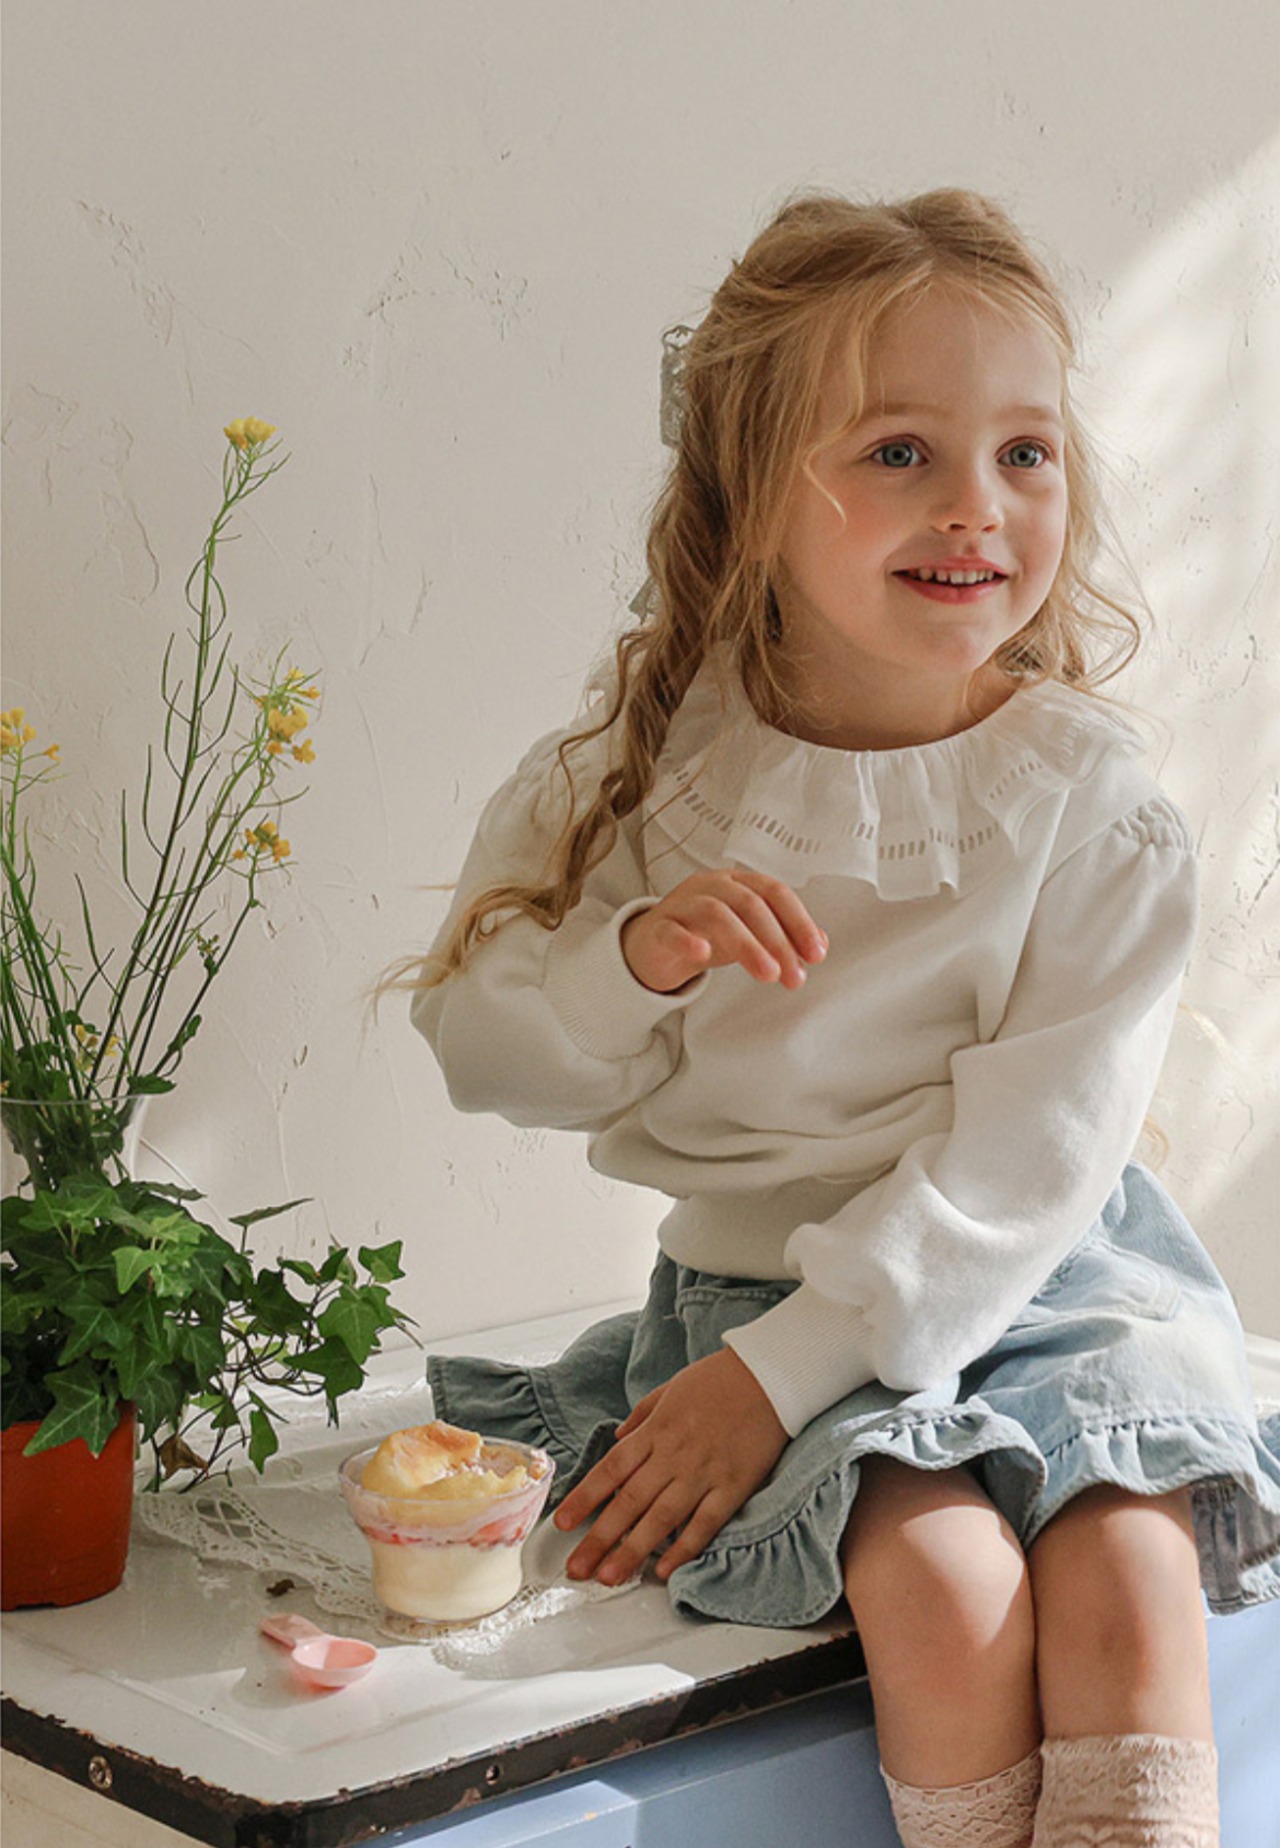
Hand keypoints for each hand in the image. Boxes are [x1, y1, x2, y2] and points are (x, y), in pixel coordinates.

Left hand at [553, 1346, 789, 1584]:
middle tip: (577, 1568)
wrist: (769, 1376)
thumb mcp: (669, 1389)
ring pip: (661, 1519)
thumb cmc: (719, 1379)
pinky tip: (664, 1569)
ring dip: (632, 1551)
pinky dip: (684, 1548)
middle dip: (599, 1538)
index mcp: (656, 1430)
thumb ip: (641, 1417)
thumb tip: (618, 1438)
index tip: (562, 1523)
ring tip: (610, 1577)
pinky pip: (704, 1523)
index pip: (611, 1469)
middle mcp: (674, 1454)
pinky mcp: (733, 1486)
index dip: (585, 1498)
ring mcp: (703, 1473)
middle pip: (629, 1502)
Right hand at [621, 868, 827, 993]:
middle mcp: (712, 886)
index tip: (816, 953)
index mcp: (738, 882)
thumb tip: (820, 943)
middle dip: (778, 941)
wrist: (655, 945)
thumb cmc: (704, 933)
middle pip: (750, 903)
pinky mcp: (658, 926)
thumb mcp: (749, 933)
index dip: (799, 922)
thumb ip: (784, 935)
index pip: (775, 893)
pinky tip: (703, 954)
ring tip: (767, 974)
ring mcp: (683, 903)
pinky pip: (672, 930)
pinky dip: (688, 940)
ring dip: (748, 945)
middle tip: (793, 975)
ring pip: (716, 913)